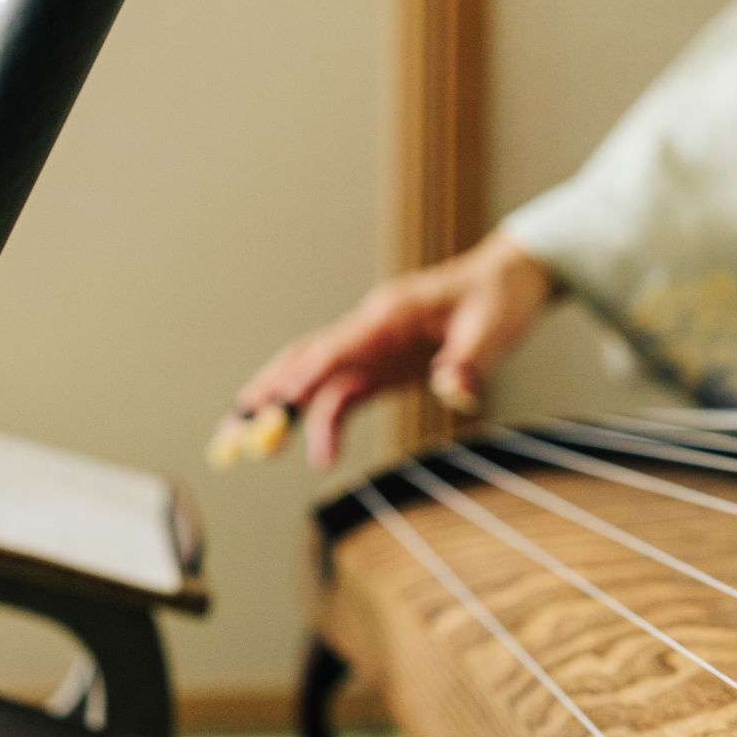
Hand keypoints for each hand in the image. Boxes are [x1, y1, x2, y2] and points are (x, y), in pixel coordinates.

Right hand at [207, 235, 554, 467]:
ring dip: (278, 411)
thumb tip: (455, 390)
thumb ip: (471, 360)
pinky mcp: (381, 368)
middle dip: (264, 398)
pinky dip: (321, 422)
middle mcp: (368, 330)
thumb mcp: (496, 328)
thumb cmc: (500, 298)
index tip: (275, 408)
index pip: (336, 350)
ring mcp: (370, 349)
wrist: (508, 281)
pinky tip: (316, 455)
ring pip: (311, 380)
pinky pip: (341, 395)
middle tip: (228, 438)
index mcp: (389, 316)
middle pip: (303, 363)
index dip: (305, 379)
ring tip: (242, 449)